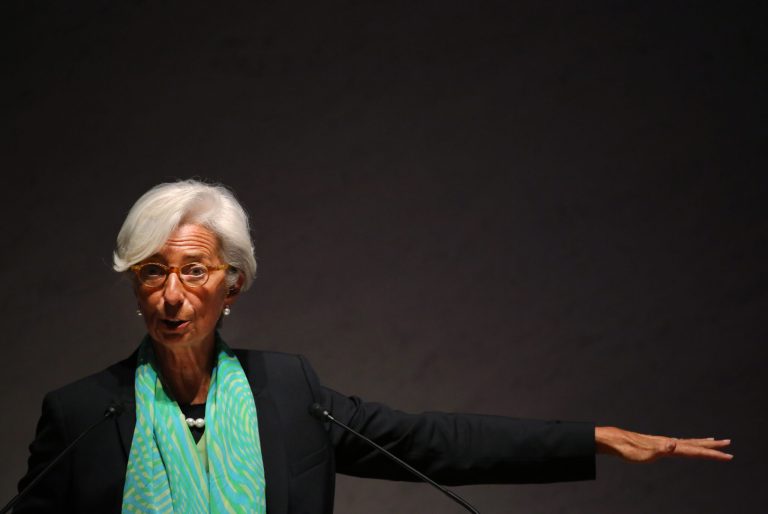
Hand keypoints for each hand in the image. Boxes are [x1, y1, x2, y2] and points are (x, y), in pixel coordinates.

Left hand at [595, 426, 732, 461]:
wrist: (614, 440)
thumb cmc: (628, 449)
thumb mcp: (644, 453)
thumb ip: (660, 449)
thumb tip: (674, 444)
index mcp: (669, 446)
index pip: (695, 450)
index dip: (712, 454)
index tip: (728, 456)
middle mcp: (668, 442)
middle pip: (694, 444)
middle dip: (712, 446)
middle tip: (729, 444)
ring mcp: (663, 442)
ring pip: (687, 442)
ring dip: (702, 443)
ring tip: (713, 442)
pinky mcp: (657, 444)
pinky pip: (678, 444)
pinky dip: (688, 444)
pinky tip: (685, 444)